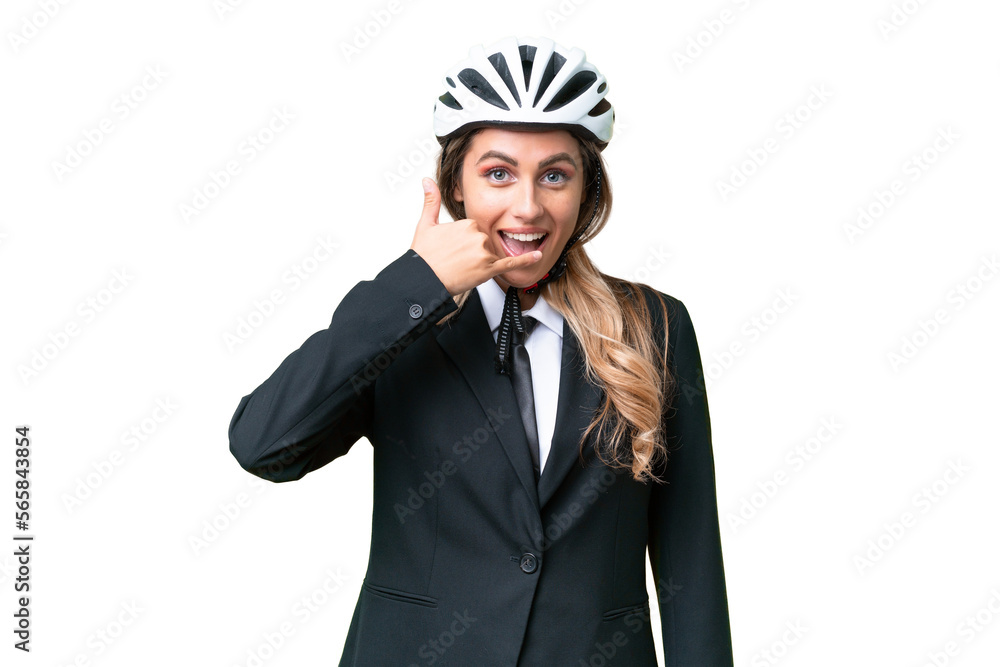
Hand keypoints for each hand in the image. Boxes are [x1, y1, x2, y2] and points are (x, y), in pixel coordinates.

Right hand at [409, 177, 541, 295]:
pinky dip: (526, 259)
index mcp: (467, 223)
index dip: (466, 241)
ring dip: (481, 262)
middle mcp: (478, 236)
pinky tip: (537, 256)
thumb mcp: (426, 224)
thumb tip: (427, 180)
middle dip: (474, 252)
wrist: (422, 279)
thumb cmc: (423, 256)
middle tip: (456, 260)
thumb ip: (431, 200)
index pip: (476, 230)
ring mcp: (484, 253)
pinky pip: (511, 263)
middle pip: (485, 242)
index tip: (454, 248)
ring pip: (491, 254)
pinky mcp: (489, 269)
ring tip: (462, 268)